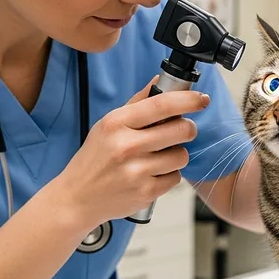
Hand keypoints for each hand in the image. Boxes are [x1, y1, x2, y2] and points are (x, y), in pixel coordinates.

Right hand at [49, 76, 208, 234]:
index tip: (201, 99)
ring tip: (160, 156)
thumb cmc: (95, 158)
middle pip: (181, 130)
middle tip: (183, 130)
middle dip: (189, 128)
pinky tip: (153, 174)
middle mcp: (127, 146)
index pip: (162, 105)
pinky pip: (176, 177)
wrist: (77, 198)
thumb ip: (137, 103)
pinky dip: (169, 175)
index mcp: (117, 123)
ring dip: (177, 154)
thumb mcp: (108, 125)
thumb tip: (160, 80)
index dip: (188, 100)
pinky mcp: (146, 192)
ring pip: (182, 155)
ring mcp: (136, 171)